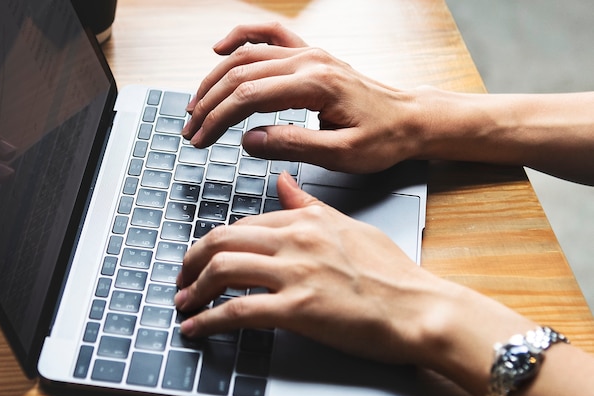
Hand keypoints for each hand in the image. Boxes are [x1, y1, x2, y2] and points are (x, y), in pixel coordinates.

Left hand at [176, 172, 452, 365]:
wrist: (418, 308)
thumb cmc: (391, 273)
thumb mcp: (349, 227)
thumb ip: (310, 206)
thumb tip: (284, 184)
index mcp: (306, 220)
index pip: (244, 225)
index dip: (215, 243)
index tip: (204, 259)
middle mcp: (296, 240)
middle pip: (222, 240)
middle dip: (192, 261)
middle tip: (183, 279)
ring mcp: (296, 273)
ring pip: (223, 270)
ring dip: (194, 289)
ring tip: (184, 304)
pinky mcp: (298, 309)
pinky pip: (238, 312)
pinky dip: (208, 321)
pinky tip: (195, 329)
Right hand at [182, 22, 420, 172]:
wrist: (410, 119)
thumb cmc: (382, 138)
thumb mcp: (342, 154)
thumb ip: (294, 145)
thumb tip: (249, 140)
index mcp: (315, 85)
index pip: (249, 96)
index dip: (218, 118)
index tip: (200, 139)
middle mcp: (309, 61)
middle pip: (240, 72)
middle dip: (209, 102)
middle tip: (191, 130)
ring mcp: (310, 53)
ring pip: (248, 55)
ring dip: (215, 78)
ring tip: (196, 103)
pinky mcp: (311, 56)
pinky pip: (269, 35)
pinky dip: (241, 37)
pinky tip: (220, 47)